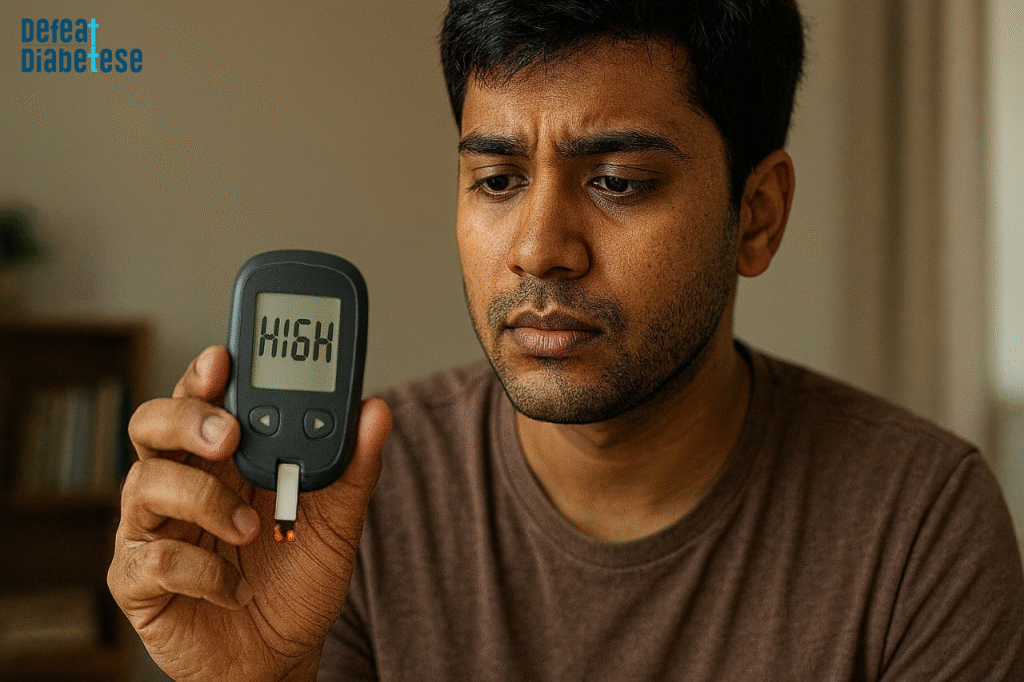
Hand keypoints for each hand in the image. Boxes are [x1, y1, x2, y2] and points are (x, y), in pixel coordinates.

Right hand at [108, 346, 390, 680]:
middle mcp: (181, 482)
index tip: (223, 358)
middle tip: (229, 435)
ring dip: (204, 501)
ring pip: (144, 484)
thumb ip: (353, 466)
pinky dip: (199, 571)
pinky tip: (235, 588)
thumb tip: (375, 410)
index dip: (203, 373)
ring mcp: (153, 529)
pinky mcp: (139, 581)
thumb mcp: (337, 520)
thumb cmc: (298, 577)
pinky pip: (150, 558)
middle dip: (186, 418)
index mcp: (223, 457)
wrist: (281, 656)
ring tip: (253, 529)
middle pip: (152, 424)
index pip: (203, 398)